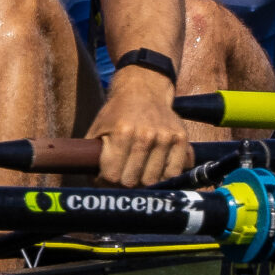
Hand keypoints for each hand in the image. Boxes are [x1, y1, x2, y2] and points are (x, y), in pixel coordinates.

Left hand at [87, 68, 194, 185]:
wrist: (143, 91)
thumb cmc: (116, 114)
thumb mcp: (97, 129)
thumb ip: (92, 155)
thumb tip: (93, 184)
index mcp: (122, 132)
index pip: (113, 175)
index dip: (106, 181)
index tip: (105, 178)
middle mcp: (146, 135)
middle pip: (133, 181)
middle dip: (124, 183)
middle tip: (122, 177)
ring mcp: (166, 137)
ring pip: (154, 180)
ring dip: (144, 182)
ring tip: (137, 174)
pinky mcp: (181, 139)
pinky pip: (175, 172)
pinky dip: (165, 177)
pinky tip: (156, 171)